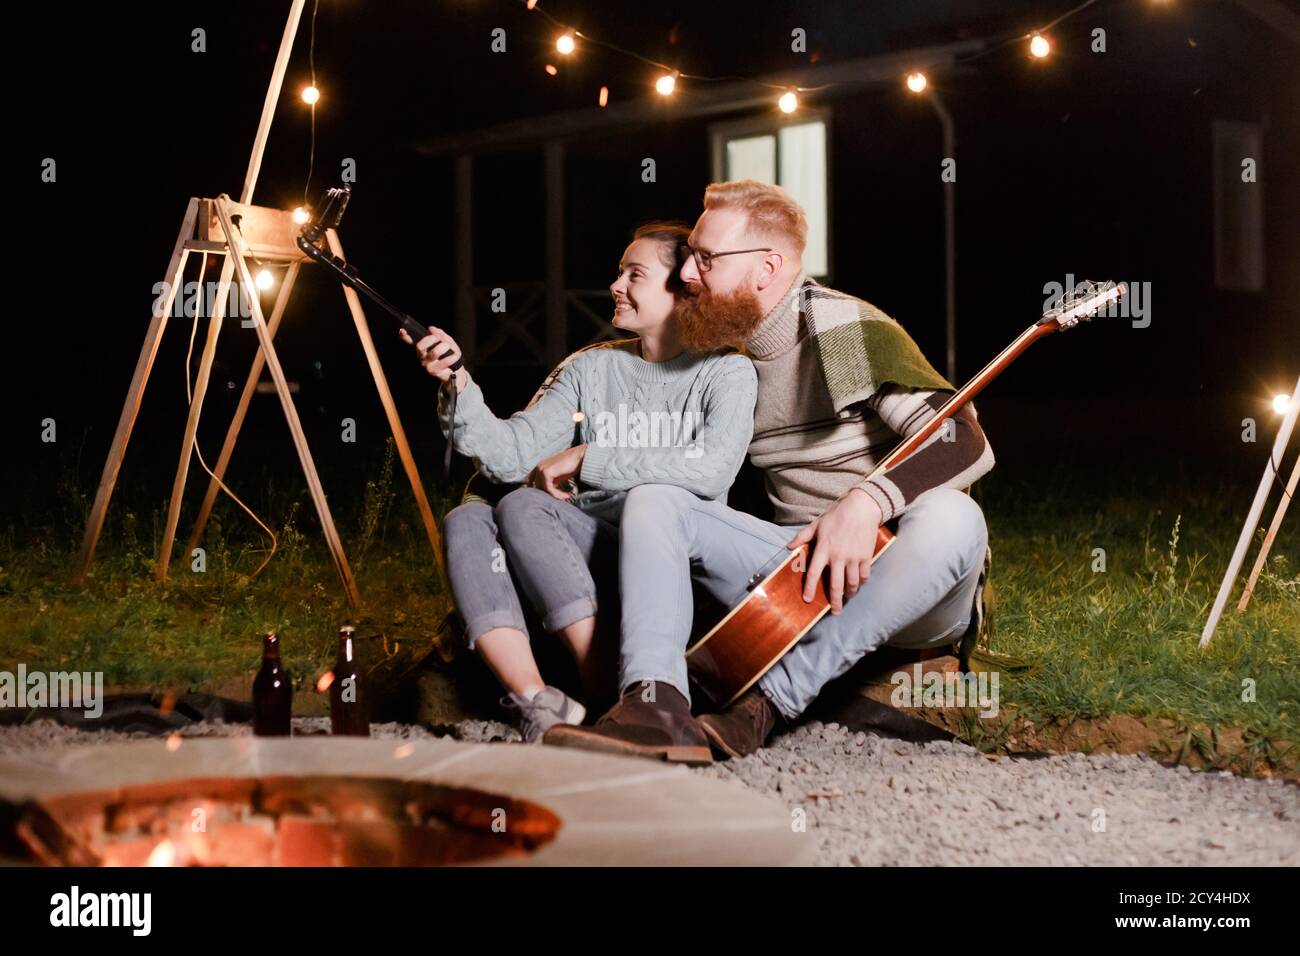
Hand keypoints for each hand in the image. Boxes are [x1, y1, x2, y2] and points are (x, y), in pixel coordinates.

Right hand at [399, 324, 465, 390]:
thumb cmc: (449, 355)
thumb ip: (440, 334)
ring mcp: (427, 365)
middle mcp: (422, 357)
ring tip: (449, 348)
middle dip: (432, 339)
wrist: (456, 371)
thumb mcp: (446, 341)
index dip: (405, 337)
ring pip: (434, 352)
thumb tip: (432, 329)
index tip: (402, 330)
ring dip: (444, 347)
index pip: (411, 342)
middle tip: (440, 339)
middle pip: (420, 346)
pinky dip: (452, 357)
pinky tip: (455, 356)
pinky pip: (444, 362)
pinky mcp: (435, 372)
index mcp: (423, 348)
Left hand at [526, 444, 586, 500]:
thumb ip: (550, 481)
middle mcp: (538, 467)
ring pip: (543, 489)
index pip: (530, 481)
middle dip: (549, 495)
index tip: (546, 498)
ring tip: (566, 496)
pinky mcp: (546, 472)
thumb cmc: (570, 465)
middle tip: (562, 498)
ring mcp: (541, 469)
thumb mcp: (557, 475)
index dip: (536, 491)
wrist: (578, 456)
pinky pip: (549, 488)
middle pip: (538, 488)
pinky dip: (557, 494)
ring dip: (555, 495)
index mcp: (539, 467)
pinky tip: (566, 495)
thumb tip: (548, 493)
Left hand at [786, 488, 882, 614]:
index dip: (810, 588)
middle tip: (835, 612)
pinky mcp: (866, 556)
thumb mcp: (817, 525)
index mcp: (823, 549)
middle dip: (835, 601)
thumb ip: (802, 537)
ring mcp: (853, 557)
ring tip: (847, 598)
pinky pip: (864, 575)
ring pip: (852, 583)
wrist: (861, 508)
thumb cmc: (837, 516)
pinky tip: (858, 584)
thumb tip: (788, 547)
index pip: (814, 573)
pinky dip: (861, 582)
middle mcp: (838, 556)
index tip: (808, 600)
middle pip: (835, 585)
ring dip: (849, 593)